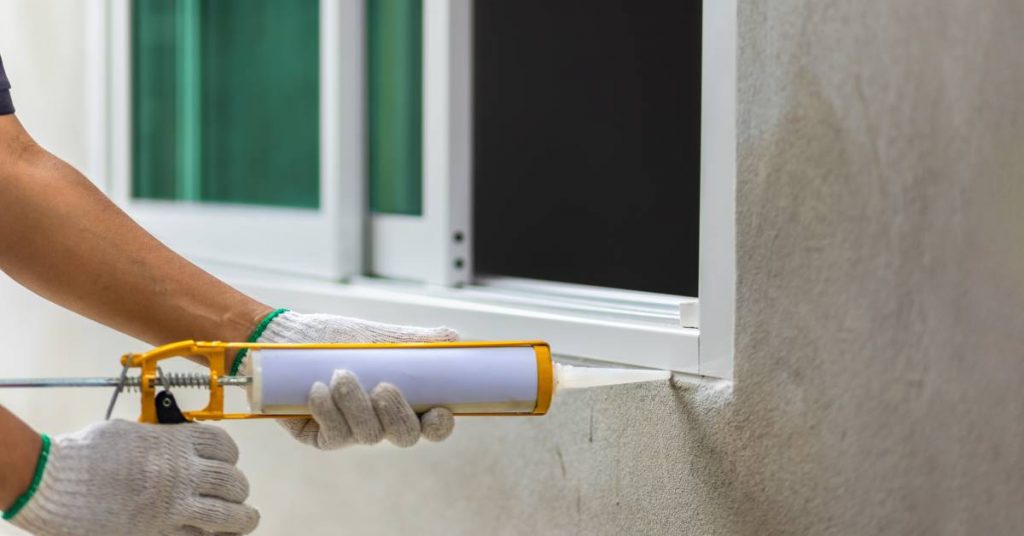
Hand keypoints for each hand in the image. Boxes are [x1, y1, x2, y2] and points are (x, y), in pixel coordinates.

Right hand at [8, 420, 257, 535]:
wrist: (57, 482)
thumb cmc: (87, 454)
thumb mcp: (131, 433)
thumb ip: (159, 439)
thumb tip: (173, 442)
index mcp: (176, 443)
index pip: (223, 446)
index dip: (230, 456)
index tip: (228, 462)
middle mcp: (183, 474)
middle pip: (231, 482)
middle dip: (238, 489)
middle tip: (236, 494)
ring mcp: (173, 506)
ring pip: (226, 515)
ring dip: (241, 517)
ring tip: (247, 518)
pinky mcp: (158, 532)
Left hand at [240, 311, 457, 448]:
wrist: (289, 337)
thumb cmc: (337, 336)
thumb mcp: (379, 336)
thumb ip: (416, 341)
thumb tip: (454, 338)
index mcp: (404, 400)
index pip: (432, 425)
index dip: (440, 425)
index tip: (438, 410)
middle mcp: (381, 421)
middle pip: (405, 437)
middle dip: (397, 415)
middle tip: (383, 387)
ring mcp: (352, 432)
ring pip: (368, 435)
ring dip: (357, 405)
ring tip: (340, 374)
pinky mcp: (321, 437)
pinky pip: (334, 435)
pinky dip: (328, 411)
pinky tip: (317, 390)